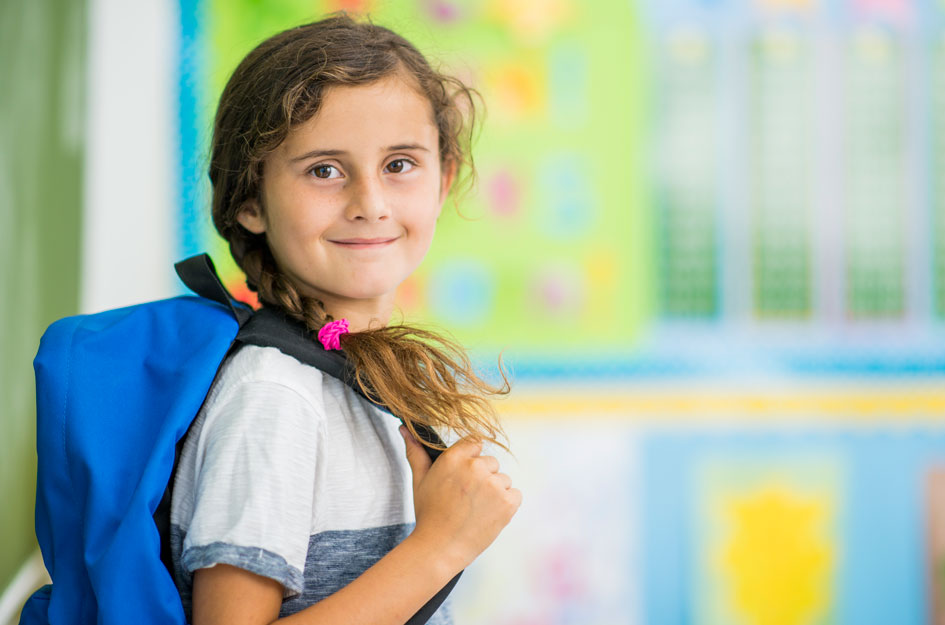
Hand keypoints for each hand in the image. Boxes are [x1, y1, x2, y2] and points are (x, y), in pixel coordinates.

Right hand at [400, 426, 521, 570]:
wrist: (440, 549)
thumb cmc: (429, 514)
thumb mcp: (419, 480)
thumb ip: (416, 452)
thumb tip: (404, 428)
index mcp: (454, 458)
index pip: (475, 442)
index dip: (471, 459)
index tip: (466, 476)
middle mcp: (475, 467)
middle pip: (490, 462)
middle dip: (482, 477)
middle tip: (466, 498)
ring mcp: (493, 485)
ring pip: (503, 479)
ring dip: (494, 492)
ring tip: (475, 509)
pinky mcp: (508, 502)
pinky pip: (515, 494)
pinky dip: (506, 504)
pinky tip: (488, 515)